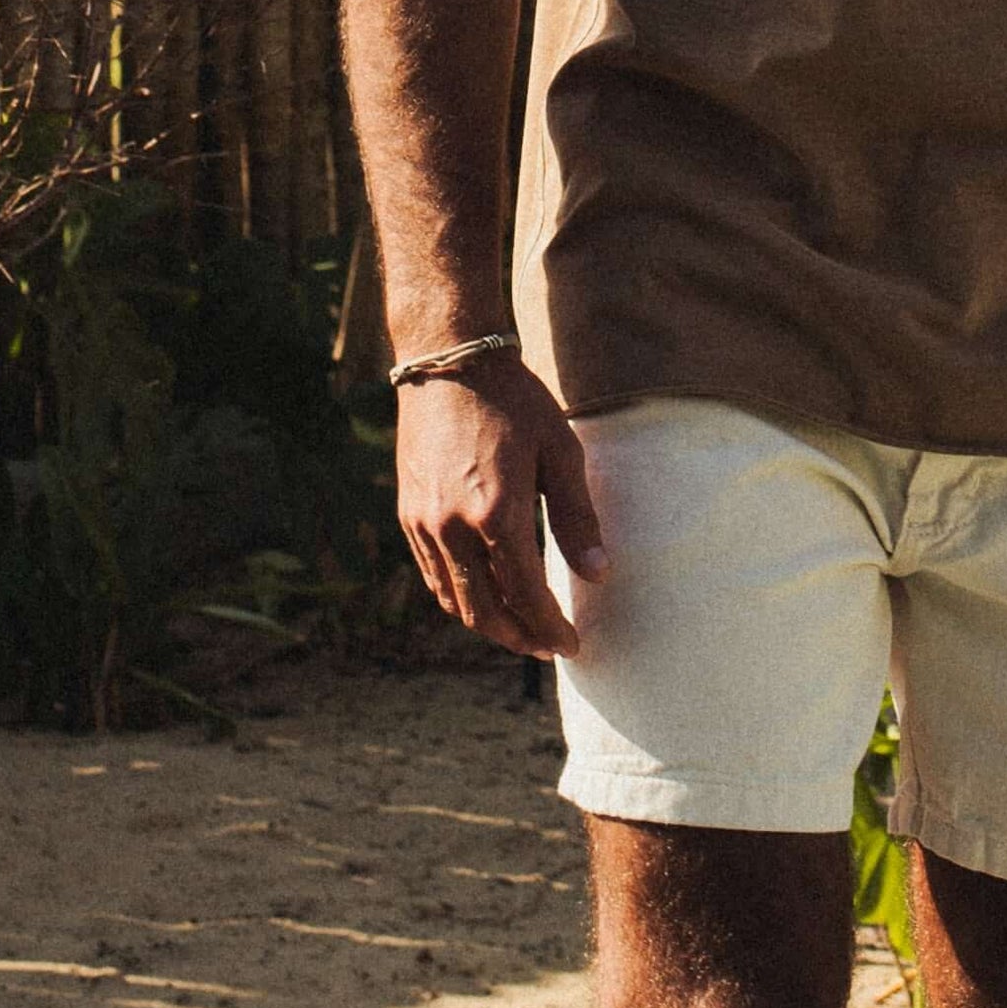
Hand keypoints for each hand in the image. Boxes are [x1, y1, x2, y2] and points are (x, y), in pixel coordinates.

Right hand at [393, 357, 605, 655]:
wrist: (449, 360)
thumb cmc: (515, 400)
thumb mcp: (560, 450)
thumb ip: (577, 518)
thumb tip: (598, 574)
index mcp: (496, 513)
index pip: (525, 595)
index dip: (549, 627)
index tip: (571, 644)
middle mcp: (453, 527)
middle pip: (485, 611)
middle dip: (519, 638)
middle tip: (547, 647)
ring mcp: (424, 524)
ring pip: (454, 600)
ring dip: (488, 624)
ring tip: (520, 629)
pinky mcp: (408, 514)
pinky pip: (434, 576)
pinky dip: (459, 598)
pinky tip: (483, 595)